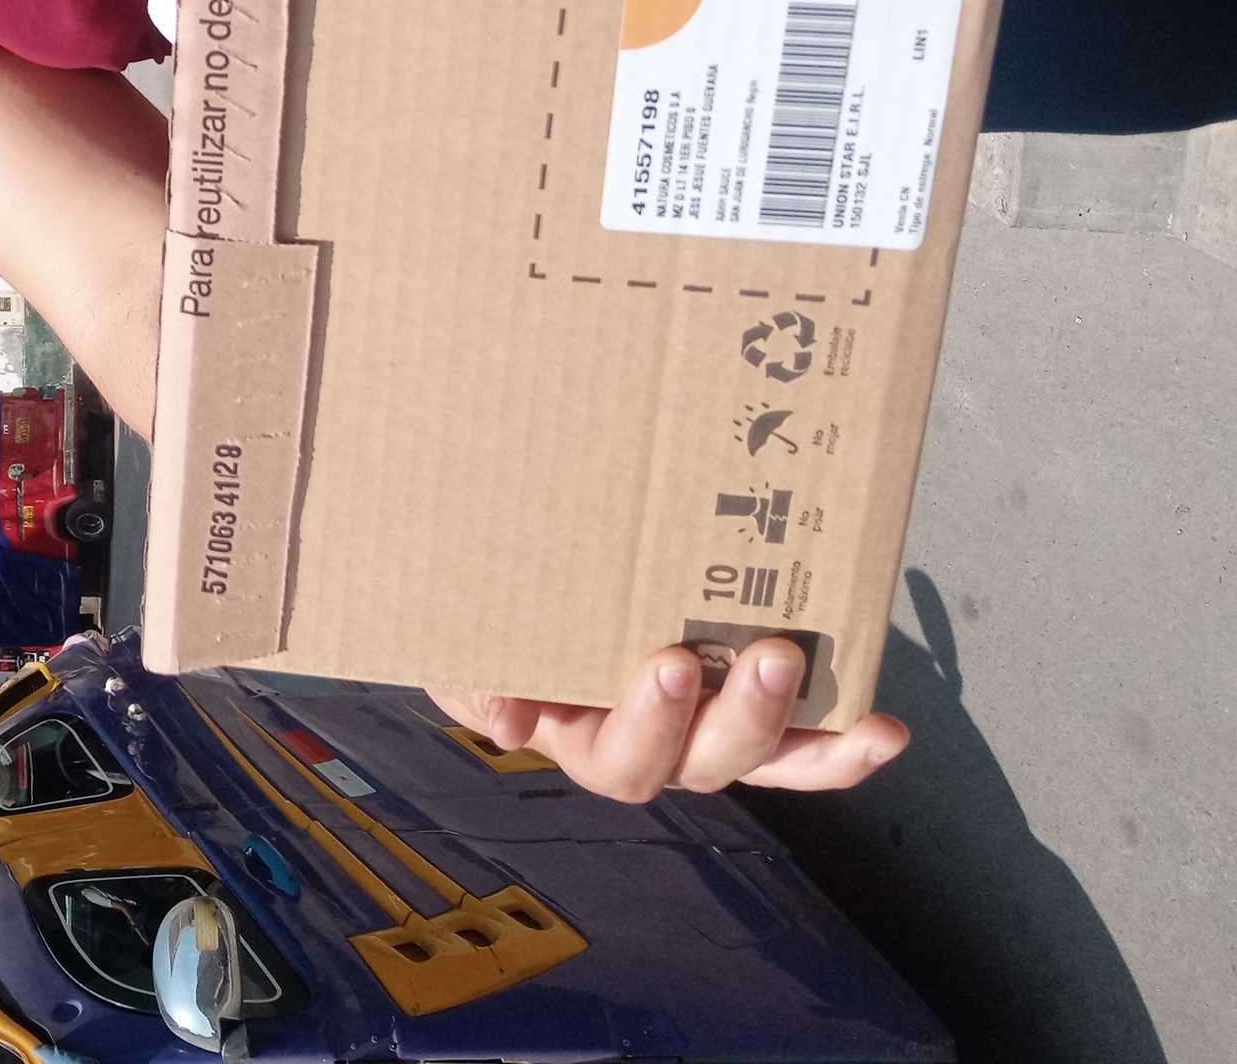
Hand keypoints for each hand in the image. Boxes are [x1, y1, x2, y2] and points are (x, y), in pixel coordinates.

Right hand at [429, 639, 909, 802]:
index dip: (651, 723)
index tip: (670, 664)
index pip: (620, 760)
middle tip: (766, 658)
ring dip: (805, 732)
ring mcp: (712, 729)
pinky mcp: (757, 705)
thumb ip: (471, 684)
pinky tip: (885, 730)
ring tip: (848, 701)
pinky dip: (844, 746)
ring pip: (765, 757)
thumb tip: (505, 721)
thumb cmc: (495, 624)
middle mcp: (657, 749)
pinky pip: (807, 745)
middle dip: (742, 718)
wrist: (514, 583)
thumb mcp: (461, 652)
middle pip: (705, 765)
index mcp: (585, 740)